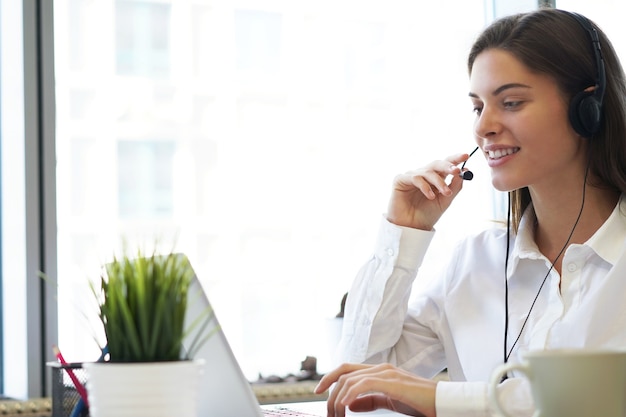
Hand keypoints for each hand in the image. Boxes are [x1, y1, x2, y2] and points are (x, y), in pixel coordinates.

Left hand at [314, 363, 436, 416]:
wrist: (444, 403)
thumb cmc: (421, 404)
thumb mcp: (391, 401)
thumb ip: (372, 400)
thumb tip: (351, 404)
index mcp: (380, 372)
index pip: (347, 370)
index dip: (330, 379)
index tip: (318, 393)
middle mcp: (381, 368)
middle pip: (344, 372)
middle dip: (329, 389)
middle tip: (326, 411)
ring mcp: (387, 373)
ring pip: (350, 379)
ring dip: (338, 398)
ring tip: (336, 415)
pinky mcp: (393, 382)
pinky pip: (364, 384)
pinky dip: (351, 395)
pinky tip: (346, 406)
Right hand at [387, 152, 472, 229]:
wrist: (412, 228)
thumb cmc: (427, 214)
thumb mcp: (445, 201)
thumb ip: (454, 186)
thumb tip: (465, 171)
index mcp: (435, 178)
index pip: (446, 164)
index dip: (455, 159)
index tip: (465, 156)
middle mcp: (423, 175)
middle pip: (436, 163)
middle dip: (447, 166)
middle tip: (456, 171)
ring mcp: (411, 176)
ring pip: (428, 171)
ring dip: (439, 181)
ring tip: (445, 193)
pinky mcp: (400, 180)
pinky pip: (415, 177)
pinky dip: (425, 186)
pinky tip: (430, 196)